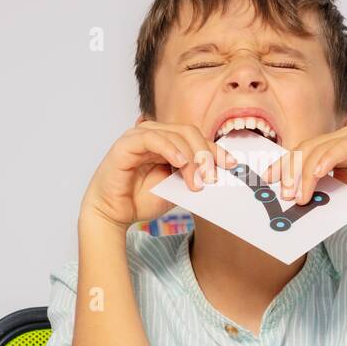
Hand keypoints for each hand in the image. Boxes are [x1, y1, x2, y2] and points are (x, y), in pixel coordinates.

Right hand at [81, 119, 237, 229]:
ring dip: (191, 157)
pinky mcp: (126, 144)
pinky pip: (152, 138)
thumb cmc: (141, 200)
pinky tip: (180, 163)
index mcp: (168, 143)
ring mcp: (139, 136)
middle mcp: (155, 135)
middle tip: (212, 177)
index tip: (232, 165)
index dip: (216, 150)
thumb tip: (218, 173)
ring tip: (196, 180)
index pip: (197, 138)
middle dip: (205, 154)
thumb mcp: (177, 188)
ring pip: (175, 134)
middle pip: (190, 132)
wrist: (114, 213)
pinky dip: (169, 148)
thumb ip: (193, 177)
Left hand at [262, 126, 346, 226]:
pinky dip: (327, 160)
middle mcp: (341, 141)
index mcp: (330, 149)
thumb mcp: (332, 195)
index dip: (282, 165)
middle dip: (290, 170)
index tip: (268, 180)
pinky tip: (317, 173)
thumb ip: (314, 189)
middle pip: (305, 148)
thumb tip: (287, 194)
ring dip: (305, 173)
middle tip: (284, 192)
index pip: (299, 151)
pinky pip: (342, 149)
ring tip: (299, 195)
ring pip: (319, 149)